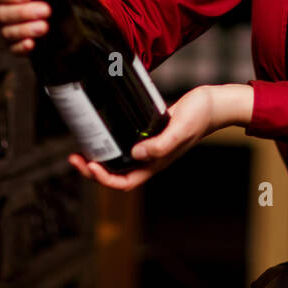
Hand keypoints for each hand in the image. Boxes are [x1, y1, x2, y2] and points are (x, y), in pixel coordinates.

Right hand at [0, 0, 71, 54]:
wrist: (61, 17)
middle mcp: (5, 12)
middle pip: (4, 13)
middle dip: (24, 12)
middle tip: (46, 10)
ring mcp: (10, 30)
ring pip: (9, 32)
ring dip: (26, 29)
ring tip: (45, 27)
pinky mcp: (17, 46)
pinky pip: (14, 49)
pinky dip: (21, 47)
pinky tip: (32, 44)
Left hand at [67, 84, 222, 190]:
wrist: (213, 104)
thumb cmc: (200, 117)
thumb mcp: (179, 129)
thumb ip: (160, 144)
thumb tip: (136, 153)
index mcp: (156, 163)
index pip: (125, 182)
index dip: (104, 178)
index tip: (90, 164)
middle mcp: (150, 159)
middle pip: (116, 174)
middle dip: (93, 170)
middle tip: (74, 157)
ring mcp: (149, 147)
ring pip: (118, 160)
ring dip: (99, 157)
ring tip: (81, 148)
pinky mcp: (148, 133)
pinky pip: (124, 144)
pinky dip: (110, 142)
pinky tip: (102, 132)